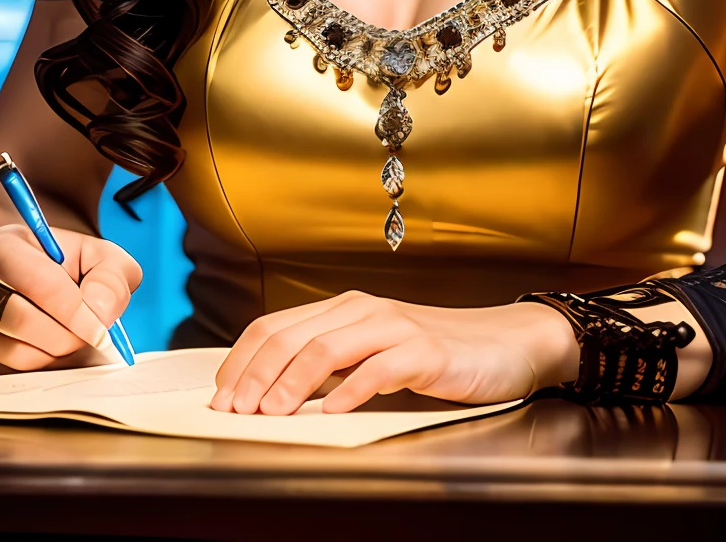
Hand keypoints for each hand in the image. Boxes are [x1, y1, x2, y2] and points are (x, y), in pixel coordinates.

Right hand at [0, 224, 140, 373]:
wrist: (32, 295)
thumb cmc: (67, 273)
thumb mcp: (97, 259)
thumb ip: (111, 275)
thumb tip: (100, 308)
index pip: (35, 279)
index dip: (73, 307)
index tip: (101, 328)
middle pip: (19, 317)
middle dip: (65, 332)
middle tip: (92, 337)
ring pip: (14, 350)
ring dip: (56, 351)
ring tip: (74, 338)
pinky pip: (10, 371)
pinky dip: (42, 365)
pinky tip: (54, 349)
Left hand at [209, 291, 578, 413]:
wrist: (506, 343)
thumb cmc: (436, 354)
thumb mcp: (373, 353)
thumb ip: (330, 365)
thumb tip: (271, 394)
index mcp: (343, 310)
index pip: (274, 327)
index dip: (241, 361)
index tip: (220, 396)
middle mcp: (363, 311)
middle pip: (290, 337)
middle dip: (254, 377)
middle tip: (233, 412)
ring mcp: (394, 328)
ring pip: (326, 349)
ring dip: (290, 385)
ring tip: (270, 415)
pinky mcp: (424, 352)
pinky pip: (377, 369)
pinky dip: (349, 392)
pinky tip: (333, 414)